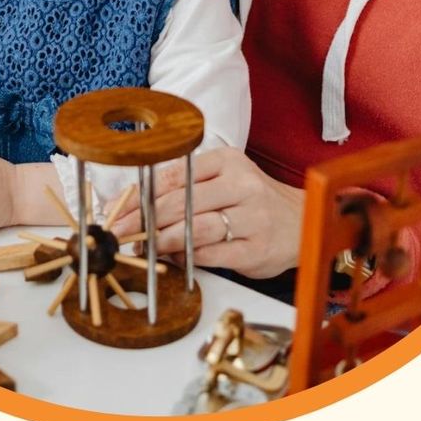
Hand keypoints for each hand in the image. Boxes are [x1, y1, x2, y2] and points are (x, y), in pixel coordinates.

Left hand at [107, 150, 304, 278]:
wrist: (303, 221)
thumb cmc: (254, 201)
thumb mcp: (223, 181)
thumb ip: (186, 189)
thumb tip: (137, 208)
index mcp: (228, 162)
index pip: (173, 176)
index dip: (139, 196)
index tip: (116, 211)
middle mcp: (241, 185)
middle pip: (179, 203)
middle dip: (143, 221)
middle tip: (122, 233)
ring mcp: (251, 218)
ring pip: (193, 229)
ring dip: (162, 240)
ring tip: (144, 247)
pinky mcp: (255, 248)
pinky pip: (211, 255)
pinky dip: (187, 258)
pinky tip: (174, 258)